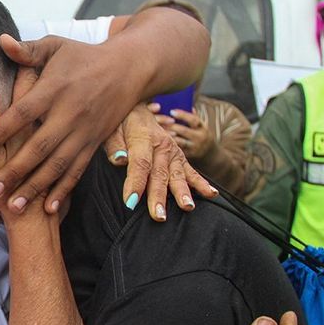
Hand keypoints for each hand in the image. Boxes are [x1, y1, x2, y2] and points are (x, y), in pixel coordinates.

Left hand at [0, 33, 148, 214]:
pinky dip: (64, 190)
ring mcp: (84, 132)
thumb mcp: (56, 46)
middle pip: (39, 147)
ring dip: (36, 187)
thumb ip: (28, 50)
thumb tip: (1, 42)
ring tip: (14, 207)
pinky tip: (49, 209)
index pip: (23, 114)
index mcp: (54, 89)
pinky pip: (78, 171)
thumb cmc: (84, 56)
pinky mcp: (95, 144)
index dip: (1, 132)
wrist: (130, 68)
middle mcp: (69, 113)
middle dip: (15, 171)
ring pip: (58, 165)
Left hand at [103, 104, 216, 220]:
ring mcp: (173, 152)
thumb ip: (114, 145)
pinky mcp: (180, 157)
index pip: (139, 163)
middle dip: (159, 196)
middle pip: (159, 174)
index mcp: (143, 137)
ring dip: (182, 192)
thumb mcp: (111, 128)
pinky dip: (202, 183)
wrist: (137, 108)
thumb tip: (120, 160)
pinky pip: (191, 171)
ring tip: (187, 207)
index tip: (131, 203)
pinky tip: (212, 194)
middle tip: (159, 216)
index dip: (135, 183)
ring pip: (177, 175)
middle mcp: (162, 145)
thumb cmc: (120, 122)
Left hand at [151, 104, 216, 160]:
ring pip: (179, 141)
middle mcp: (199, 137)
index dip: (182, 115)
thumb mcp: (200, 125)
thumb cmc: (201, 135)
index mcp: (202, 127)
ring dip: (167, 135)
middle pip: (183, 130)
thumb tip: (185, 103)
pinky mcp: (188, 156)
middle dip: (169, 125)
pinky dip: (168, 145)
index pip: (193, 119)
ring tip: (155, 130)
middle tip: (156, 119)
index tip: (171, 111)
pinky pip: (177, 150)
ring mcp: (194, 147)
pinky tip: (158, 140)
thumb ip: (193, 116)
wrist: (211, 155)